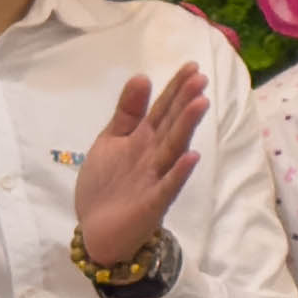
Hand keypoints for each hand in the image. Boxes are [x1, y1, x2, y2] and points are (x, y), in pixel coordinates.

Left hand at [69, 64, 212, 272]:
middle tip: (200, 79)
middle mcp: (154, 155)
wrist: (97, 230)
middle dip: (185, 102)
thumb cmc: (107, 185)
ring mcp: (156, 178)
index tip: (192, 66)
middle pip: (171, 125)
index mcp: (143, 139)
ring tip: (200, 104)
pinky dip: (179, 172)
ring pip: (173, 148)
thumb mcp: (111, 141)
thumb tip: (142, 76)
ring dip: (186, 128)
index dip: (175, 89)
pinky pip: (168, 186)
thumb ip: (127, 112)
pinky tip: (192, 157)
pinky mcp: (153, 202)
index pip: (163, 109)